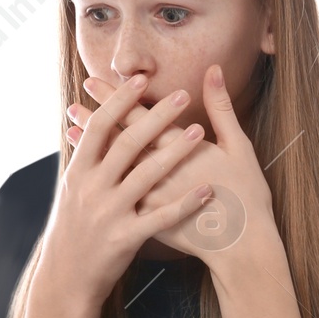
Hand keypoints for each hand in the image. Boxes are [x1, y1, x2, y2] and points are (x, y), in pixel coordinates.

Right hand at [37, 74, 215, 306]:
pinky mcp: (124, 238)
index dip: (120, 102)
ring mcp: (108, 213)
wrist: (64, 279)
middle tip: (181, 96)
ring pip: (145, 176)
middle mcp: (91, 189)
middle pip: (126, 144)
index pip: (99, 128)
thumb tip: (85, 125)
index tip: (141, 81)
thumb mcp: (70, 193)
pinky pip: (160, 218)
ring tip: (199, 132)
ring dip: (175, 152)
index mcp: (78, 173)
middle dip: (155, 117)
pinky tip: (206, 192)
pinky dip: (185, 203)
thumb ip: (84, 161)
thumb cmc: (72, 232)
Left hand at [68, 65, 275, 261]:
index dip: (114, 98)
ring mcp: (150, 199)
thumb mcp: (239, 147)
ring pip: (114, 168)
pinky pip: (117, 196)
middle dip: (96, 118)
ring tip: (71, 129)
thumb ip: (221, 107)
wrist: (242, 247)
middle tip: (74, 101)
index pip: (139, 116)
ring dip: (92, 148)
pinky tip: (85, 169)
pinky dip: (101, 180)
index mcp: (181, 148)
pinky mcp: (147, 222)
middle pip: (119, 139)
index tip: (92, 82)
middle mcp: (159, 172)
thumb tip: (213, 70)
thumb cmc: (246, 195)